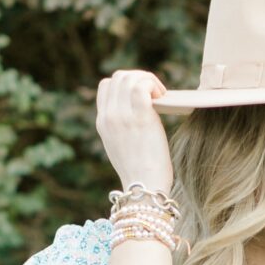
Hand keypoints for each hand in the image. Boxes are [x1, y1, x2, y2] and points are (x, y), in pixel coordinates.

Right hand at [96, 69, 174, 195]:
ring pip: (129, 77)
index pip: (106, 86)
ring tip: (160, 95)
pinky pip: (142, 85)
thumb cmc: (140, 172)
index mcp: (102, 122)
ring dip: (148, 80)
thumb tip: (135, 112)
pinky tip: (162, 96)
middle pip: (118, 77)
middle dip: (139, 78)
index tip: (143, 95)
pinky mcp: (140, 117)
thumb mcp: (121, 147)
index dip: (125, 84)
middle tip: (156, 93)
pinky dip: (153, 84)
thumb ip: (122, 127)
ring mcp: (122, 116)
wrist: (143, 187)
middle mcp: (108, 116)